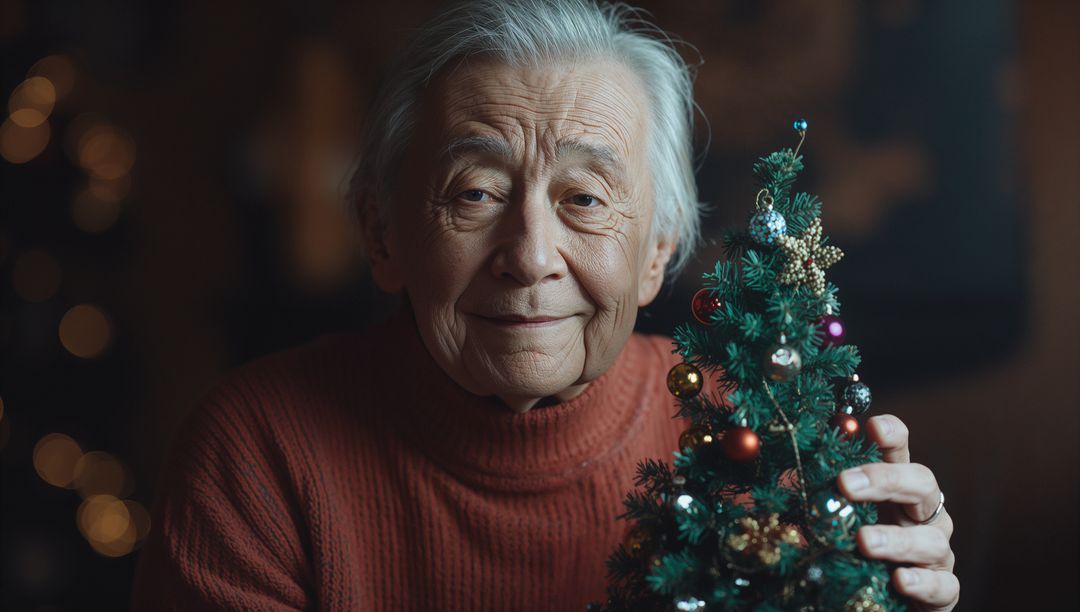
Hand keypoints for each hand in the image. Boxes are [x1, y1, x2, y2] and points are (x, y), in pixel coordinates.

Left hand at [837, 414, 958, 610]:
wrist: (884, 601)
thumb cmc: (858, 553)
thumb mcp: (838, 522)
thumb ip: (823, 501)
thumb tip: (781, 477)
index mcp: (897, 492)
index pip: (900, 453)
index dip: (892, 435)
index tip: (872, 425)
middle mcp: (924, 515)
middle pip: (921, 484)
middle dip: (884, 480)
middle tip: (846, 483)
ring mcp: (937, 552)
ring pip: (930, 539)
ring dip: (896, 539)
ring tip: (864, 541)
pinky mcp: (944, 590)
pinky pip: (944, 586)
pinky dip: (923, 583)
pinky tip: (901, 580)